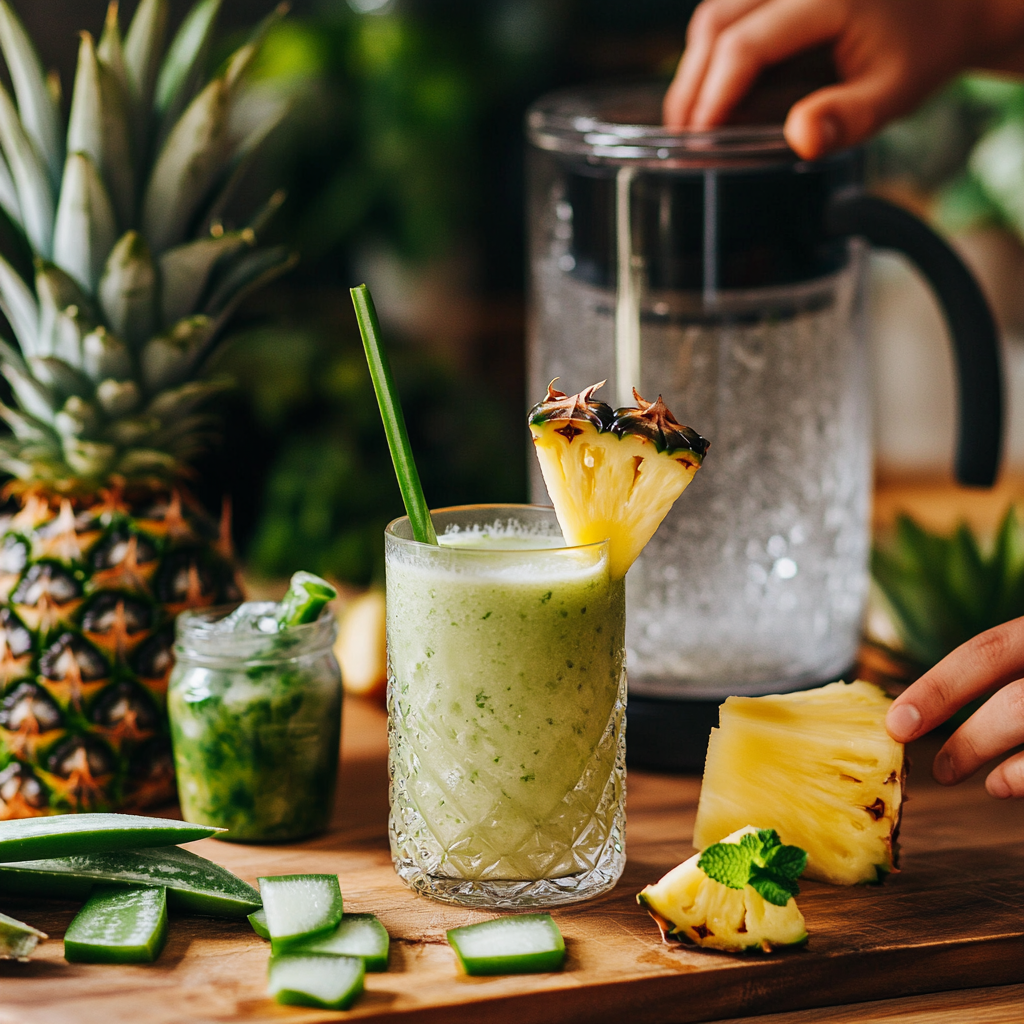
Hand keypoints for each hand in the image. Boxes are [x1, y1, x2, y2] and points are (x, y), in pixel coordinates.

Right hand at [664, 0, 1023, 158]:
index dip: (713, 95)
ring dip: (695, 68)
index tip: (698, 141)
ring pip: (714, 15)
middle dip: (691, 85)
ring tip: (690, 121)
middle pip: (716, 22)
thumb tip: (799, 139)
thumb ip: (846, 118)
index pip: (746, 44)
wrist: (946, 10)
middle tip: (681, 139)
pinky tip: (710, 92)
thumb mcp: (893, 95)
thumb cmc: (920, 53)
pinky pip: (728, 13)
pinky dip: (710, 53)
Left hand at [886, 616, 1023, 797]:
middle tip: (939, 770)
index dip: (938, 688)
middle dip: (971, 741)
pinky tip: (1013, 785)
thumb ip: (1009, 663)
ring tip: (988, 784)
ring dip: (1015, 772)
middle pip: (1018, 703)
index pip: (987, 651)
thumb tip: (925, 707)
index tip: (897, 722)